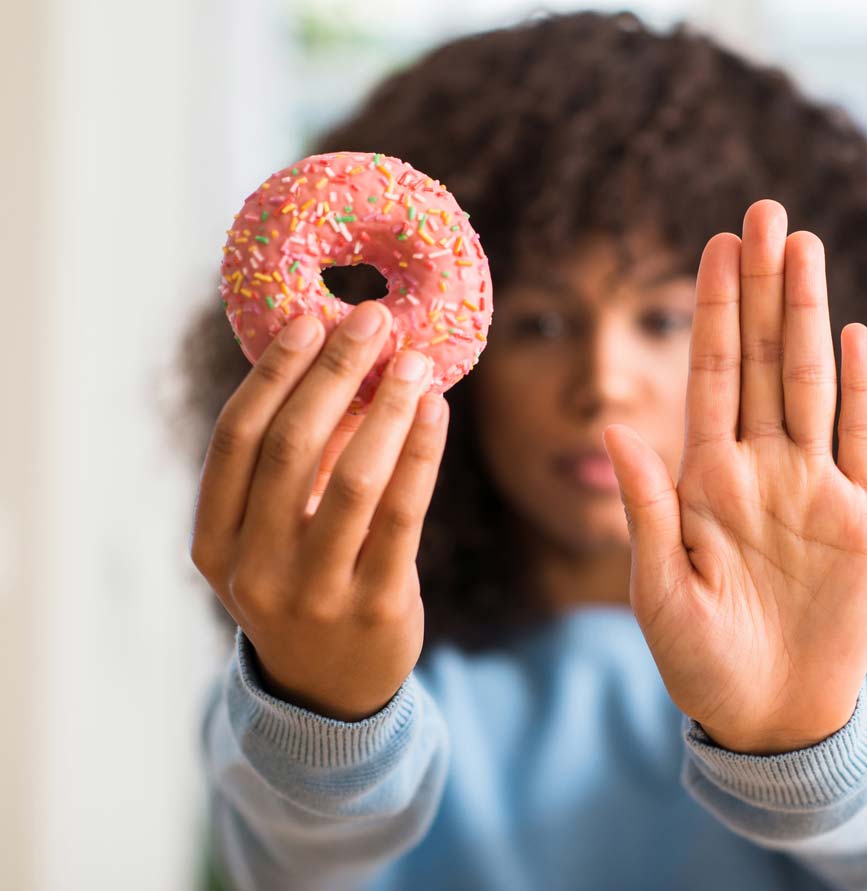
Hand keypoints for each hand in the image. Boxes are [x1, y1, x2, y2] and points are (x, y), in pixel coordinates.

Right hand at [190, 301, 447, 720]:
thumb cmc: (301, 588)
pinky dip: (421, 452)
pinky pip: (404, 513)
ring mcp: (315, 593)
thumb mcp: (269, 539)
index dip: (274, 373)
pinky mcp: (378, 606)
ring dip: (387, 407)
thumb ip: (287, 467)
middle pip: (292, 446)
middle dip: (334, 372)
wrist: (331, 692)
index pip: (236, 439)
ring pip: (354, 478)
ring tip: (414, 362)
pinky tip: (435, 412)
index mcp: (215, 543)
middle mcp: (256, 569)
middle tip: (373, 321)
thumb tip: (339, 364)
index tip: (310, 318)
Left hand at [602, 200, 866, 754]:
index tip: (715, 244)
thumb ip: (646, 508)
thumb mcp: (661, 590)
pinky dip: (860, 389)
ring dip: (809, 314)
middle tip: (765, 210)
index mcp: (706, 479)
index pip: (711, 375)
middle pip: (765, 359)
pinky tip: (852, 334)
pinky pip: (862, 440)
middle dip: (763, 286)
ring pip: (812, 382)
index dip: (715, 309)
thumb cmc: (702, 660)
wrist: (771, 715)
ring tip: (805, 247)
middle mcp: (761, 467)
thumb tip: (614, 429)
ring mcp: (814, 487)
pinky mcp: (863, 519)